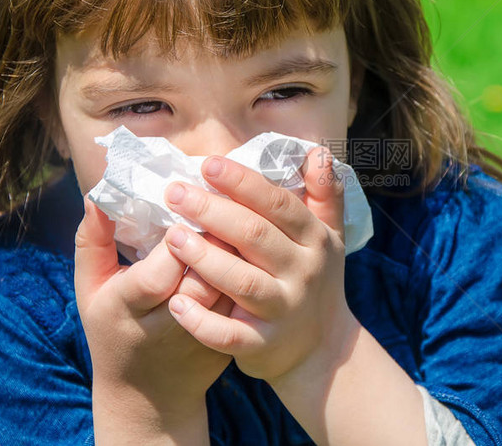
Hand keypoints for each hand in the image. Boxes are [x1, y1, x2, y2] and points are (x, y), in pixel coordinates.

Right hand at [74, 199, 233, 437]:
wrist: (148, 396)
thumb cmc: (112, 329)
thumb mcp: (91, 289)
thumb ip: (92, 241)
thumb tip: (97, 194)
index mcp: (130, 309)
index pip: (160, 274)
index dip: (179, 241)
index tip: (187, 205)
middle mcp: (172, 325)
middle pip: (205, 279)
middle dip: (218, 238)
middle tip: (226, 200)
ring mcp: (208, 335)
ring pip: (235, 287)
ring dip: (243, 250)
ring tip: (247, 212)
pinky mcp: (233, 339)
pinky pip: (250, 298)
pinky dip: (256, 268)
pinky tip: (261, 238)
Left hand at [163, 147, 360, 383]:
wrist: (323, 349)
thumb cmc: (315, 280)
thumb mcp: (329, 237)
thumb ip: (324, 194)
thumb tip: (318, 152)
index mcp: (314, 239)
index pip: (279, 204)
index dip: (244, 183)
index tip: (208, 164)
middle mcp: (302, 272)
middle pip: (255, 236)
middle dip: (213, 211)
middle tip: (174, 192)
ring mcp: (283, 310)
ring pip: (241, 282)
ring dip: (204, 258)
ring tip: (172, 237)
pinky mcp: (263, 344)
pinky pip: (229, 333)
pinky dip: (201, 321)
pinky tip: (176, 302)